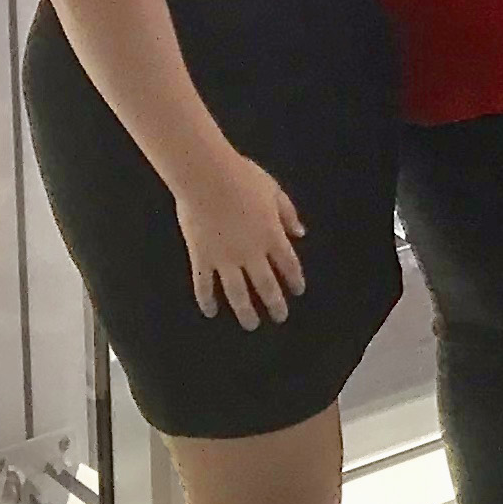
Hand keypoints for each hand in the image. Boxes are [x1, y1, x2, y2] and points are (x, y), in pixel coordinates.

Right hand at [177, 149, 308, 327]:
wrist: (208, 178)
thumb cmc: (243, 178)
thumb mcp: (274, 191)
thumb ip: (287, 214)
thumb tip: (301, 232)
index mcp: (272, 235)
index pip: (288, 264)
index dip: (294, 279)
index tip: (298, 291)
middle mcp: (251, 253)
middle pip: (266, 284)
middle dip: (275, 303)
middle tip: (280, 317)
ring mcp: (225, 259)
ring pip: (237, 293)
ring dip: (245, 311)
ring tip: (251, 324)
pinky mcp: (201, 259)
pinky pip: (204, 285)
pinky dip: (207, 300)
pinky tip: (211, 311)